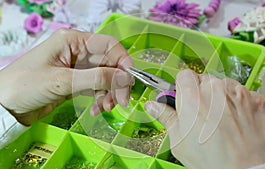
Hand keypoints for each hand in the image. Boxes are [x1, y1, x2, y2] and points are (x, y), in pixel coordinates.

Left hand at [0, 29, 132, 124]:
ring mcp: (77, 68)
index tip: (130, 79)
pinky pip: (95, 88)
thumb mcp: (63, 81)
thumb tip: (126, 77)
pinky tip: (96, 109)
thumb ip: (97, 78)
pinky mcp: (75, 82)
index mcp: (73, 41)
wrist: (4, 105)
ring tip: (106, 108)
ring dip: (109, 93)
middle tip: (121, 101)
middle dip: (117, 83)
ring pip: (104, 78)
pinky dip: (99, 99)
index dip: (123, 61)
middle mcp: (77, 52)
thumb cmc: (25, 85)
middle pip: (109, 64)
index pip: (108, 45)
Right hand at [145, 69, 264, 168]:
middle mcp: (217, 89)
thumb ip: (167, 118)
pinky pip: (247, 95)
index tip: (185, 98)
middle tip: (204, 115)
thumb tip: (154, 106)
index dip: (183, 87)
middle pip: (205, 80)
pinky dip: (243, 106)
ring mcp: (241, 93)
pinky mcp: (260, 100)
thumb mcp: (180, 143)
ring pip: (226, 86)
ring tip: (224, 122)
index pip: (184, 75)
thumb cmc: (213, 163)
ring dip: (223, 98)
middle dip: (202, 94)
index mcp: (192, 97)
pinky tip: (241, 124)